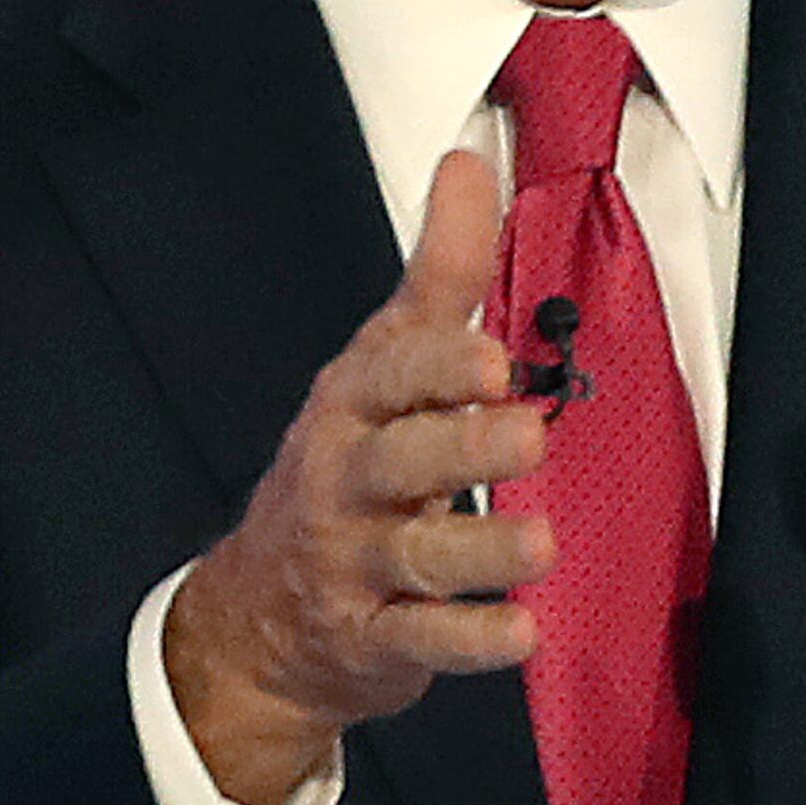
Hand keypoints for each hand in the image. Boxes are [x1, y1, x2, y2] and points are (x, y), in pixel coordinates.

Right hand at [163, 148, 555, 804]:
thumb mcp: (384, 362)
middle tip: (529, 433)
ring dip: (481, 552)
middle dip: (463, 447)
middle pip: (403, 462)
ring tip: (542, 545)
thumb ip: (438, 271)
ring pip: (418, 557)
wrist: (263, 612)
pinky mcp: (373, 637)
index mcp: (354, 406)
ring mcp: (354, 564)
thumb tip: (468, 161)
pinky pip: (420, 640)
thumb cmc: (350, 465)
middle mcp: (346, 482)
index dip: (440, 369)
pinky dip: (469, 643)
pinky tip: (521, 636)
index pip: (393, 378)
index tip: (491, 359)